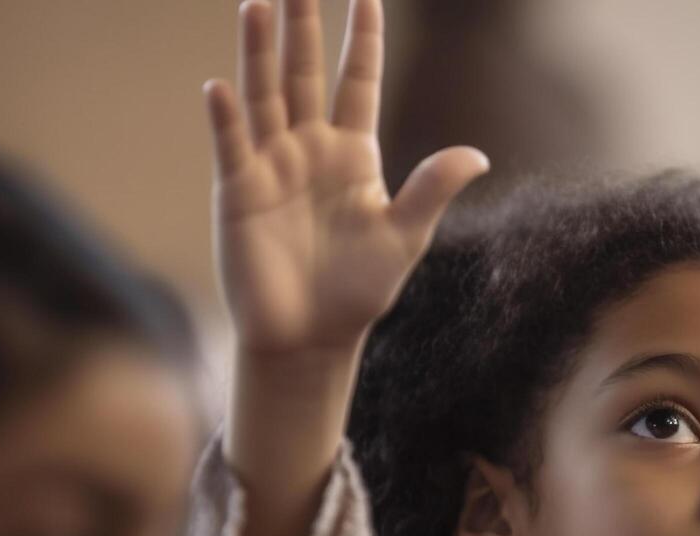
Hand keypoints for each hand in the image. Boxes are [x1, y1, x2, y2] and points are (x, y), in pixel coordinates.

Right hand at [205, 0, 488, 356]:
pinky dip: (226, 118)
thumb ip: (433, 190)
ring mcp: (271, 165)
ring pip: (264, 95)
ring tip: (257, 5)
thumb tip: (479, 154)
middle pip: (305, 72)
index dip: (362, 38)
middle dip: (303, 25)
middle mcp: (309, 148)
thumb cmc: (358, 291)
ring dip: (259, 53)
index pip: (358, 80)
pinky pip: (232, 146)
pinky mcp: (238, 192)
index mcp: (353, 153)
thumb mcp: (404, 236)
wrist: (310, 338)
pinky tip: (221, 88)